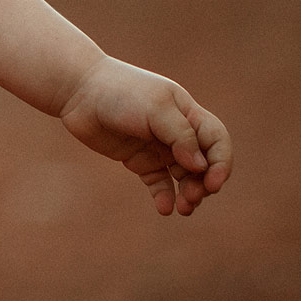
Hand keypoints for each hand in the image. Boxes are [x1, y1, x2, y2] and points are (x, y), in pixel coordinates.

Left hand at [58, 56, 231, 214]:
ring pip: (184, 177)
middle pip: (203, 164)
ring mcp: (158, 147)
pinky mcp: (139, 160)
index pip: (217, 140)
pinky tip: (165, 209)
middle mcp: (176, 132)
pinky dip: (165, 197)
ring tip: (183, 208)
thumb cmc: (120, 93)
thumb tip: (200, 166)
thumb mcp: (155, 109)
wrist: (79, 91)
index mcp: (187, 113)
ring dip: (189, 194)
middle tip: (192, 197)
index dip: (222, 163)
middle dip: (204, 183)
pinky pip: (160, 183)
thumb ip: (180, 135)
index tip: (212, 183)